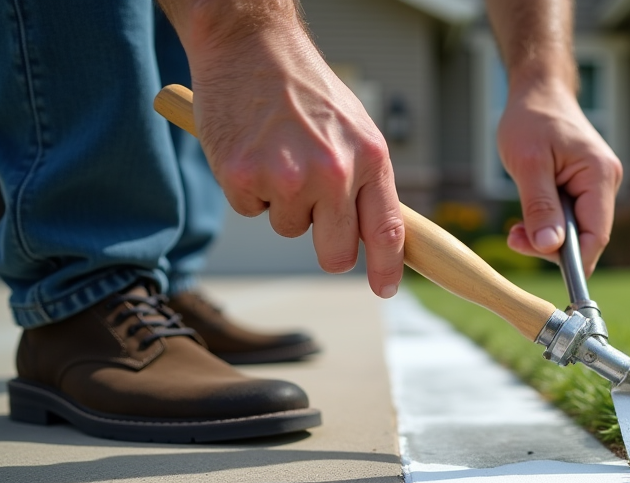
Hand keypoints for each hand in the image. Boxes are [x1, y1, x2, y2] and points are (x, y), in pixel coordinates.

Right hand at [182, 12, 403, 297]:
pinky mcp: (242, 177)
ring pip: (289, 229)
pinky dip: (248, 188)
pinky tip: (252, 148)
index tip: (385, 290)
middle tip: (311, 211)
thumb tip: (375, 238)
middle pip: (335, 253)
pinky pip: (250, 210)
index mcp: (370, 159)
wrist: (251, 45)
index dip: (387, 268)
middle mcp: (333, 171)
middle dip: (327, 246)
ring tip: (278, 152)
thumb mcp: (355, 130)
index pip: (386, 231)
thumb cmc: (305, 90)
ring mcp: (286, 177)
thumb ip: (366, 182)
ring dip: (282, 203)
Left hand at [497, 79, 622, 275]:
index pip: (596, 235)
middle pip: (587, 238)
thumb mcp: (528, 163)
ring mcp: (597, 186)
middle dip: (551, 247)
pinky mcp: (584, 188)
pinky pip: (570, 220)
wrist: (538, 91)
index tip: (545, 270)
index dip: (574, 261)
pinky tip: (527, 217)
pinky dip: (547, 224)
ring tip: (516, 226)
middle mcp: (606, 182)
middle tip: (514, 237)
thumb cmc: (531, 118)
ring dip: (545, 236)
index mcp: (600, 175)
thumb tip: (550, 248)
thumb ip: (540, 207)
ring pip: (576, 231)